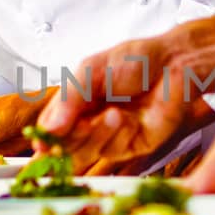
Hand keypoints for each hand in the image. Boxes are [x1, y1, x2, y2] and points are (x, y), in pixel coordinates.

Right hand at [36, 37, 197, 169]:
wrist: (172, 62)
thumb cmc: (134, 61)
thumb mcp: (91, 71)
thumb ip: (68, 98)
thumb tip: (47, 129)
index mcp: (75, 106)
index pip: (50, 131)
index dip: (45, 139)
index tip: (42, 142)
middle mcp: (90, 124)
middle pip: (64, 148)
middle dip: (69, 138)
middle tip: (77, 122)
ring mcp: (111, 137)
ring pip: (86, 154)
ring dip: (94, 135)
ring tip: (110, 113)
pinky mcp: (133, 146)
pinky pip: (113, 152)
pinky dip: (116, 135)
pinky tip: (124, 118)